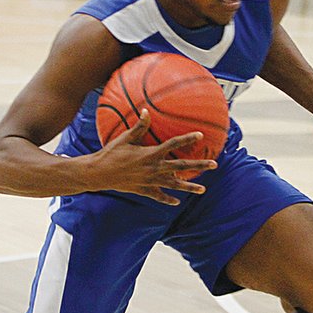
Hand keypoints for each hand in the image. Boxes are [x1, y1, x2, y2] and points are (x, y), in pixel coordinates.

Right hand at [95, 111, 217, 204]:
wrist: (98, 174)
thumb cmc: (111, 153)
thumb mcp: (125, 138)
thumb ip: (139, 126)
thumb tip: (146, 110)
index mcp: (151, 154)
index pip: (173, 144)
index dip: (187, 139)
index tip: (201, 136)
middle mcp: (154, 169)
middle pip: (181, 166)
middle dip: (199, 166)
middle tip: (214, 165)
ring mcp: (150, 181)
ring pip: (174, 185)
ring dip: (189, 187)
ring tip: (203, 190)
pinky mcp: (144, 191)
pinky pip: (159, 196)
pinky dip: (168, 199)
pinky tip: (177, 202)